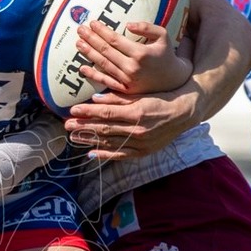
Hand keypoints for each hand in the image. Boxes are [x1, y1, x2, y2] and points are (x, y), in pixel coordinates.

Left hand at [66, 87, 195, 160]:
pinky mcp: (143, 152)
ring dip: (89, 140)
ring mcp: (140, 143)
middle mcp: (137, 130)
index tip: (73, 110)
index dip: (88, 112)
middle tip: (67, 125)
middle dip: (84, 127)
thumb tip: (95, 98)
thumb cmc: (160, 100)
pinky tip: (91, 153)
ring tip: (73, 137)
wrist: (184, 114)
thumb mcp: (140, 94)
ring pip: (109, 142)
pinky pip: (120, 155)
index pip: (106, 113)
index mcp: (136, 112)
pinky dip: (105, 155)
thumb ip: (118, 97)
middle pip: (104, 129)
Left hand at [75, 20, 189, 95]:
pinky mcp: (125, 89)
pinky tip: (82, 68)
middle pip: (106, 51)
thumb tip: (127, 24)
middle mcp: (132, 67)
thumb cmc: (166, 54)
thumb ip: (147, 27)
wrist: (174, 80)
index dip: (102, 31)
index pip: (115, 40)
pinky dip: (93, 75)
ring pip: (103, 65)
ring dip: (89, 53)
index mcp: (140, 53)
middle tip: (79, 29)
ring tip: (78, 43)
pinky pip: (106, 81)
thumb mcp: (163, 36)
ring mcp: (127, 80)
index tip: (92, 22)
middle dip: (91, 39)